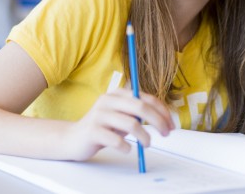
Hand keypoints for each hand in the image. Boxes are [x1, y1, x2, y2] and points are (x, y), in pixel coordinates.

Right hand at [60, 88, 174, 160]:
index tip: (171, 124)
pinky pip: (116, 140)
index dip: (162, 111)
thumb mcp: (121, 116)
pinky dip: (126, 146)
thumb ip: (137, 113)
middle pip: (140, 107)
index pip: (146, 98)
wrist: (73, 138)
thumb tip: (163, 118)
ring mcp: (99, 115)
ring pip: (131, 124)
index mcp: (117, 94)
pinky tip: (127, 149)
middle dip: (158, 121)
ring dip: (144, 137)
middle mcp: (108, 100)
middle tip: (166, 134)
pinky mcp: (92, 130)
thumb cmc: (102, 127)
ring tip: (147, 144)